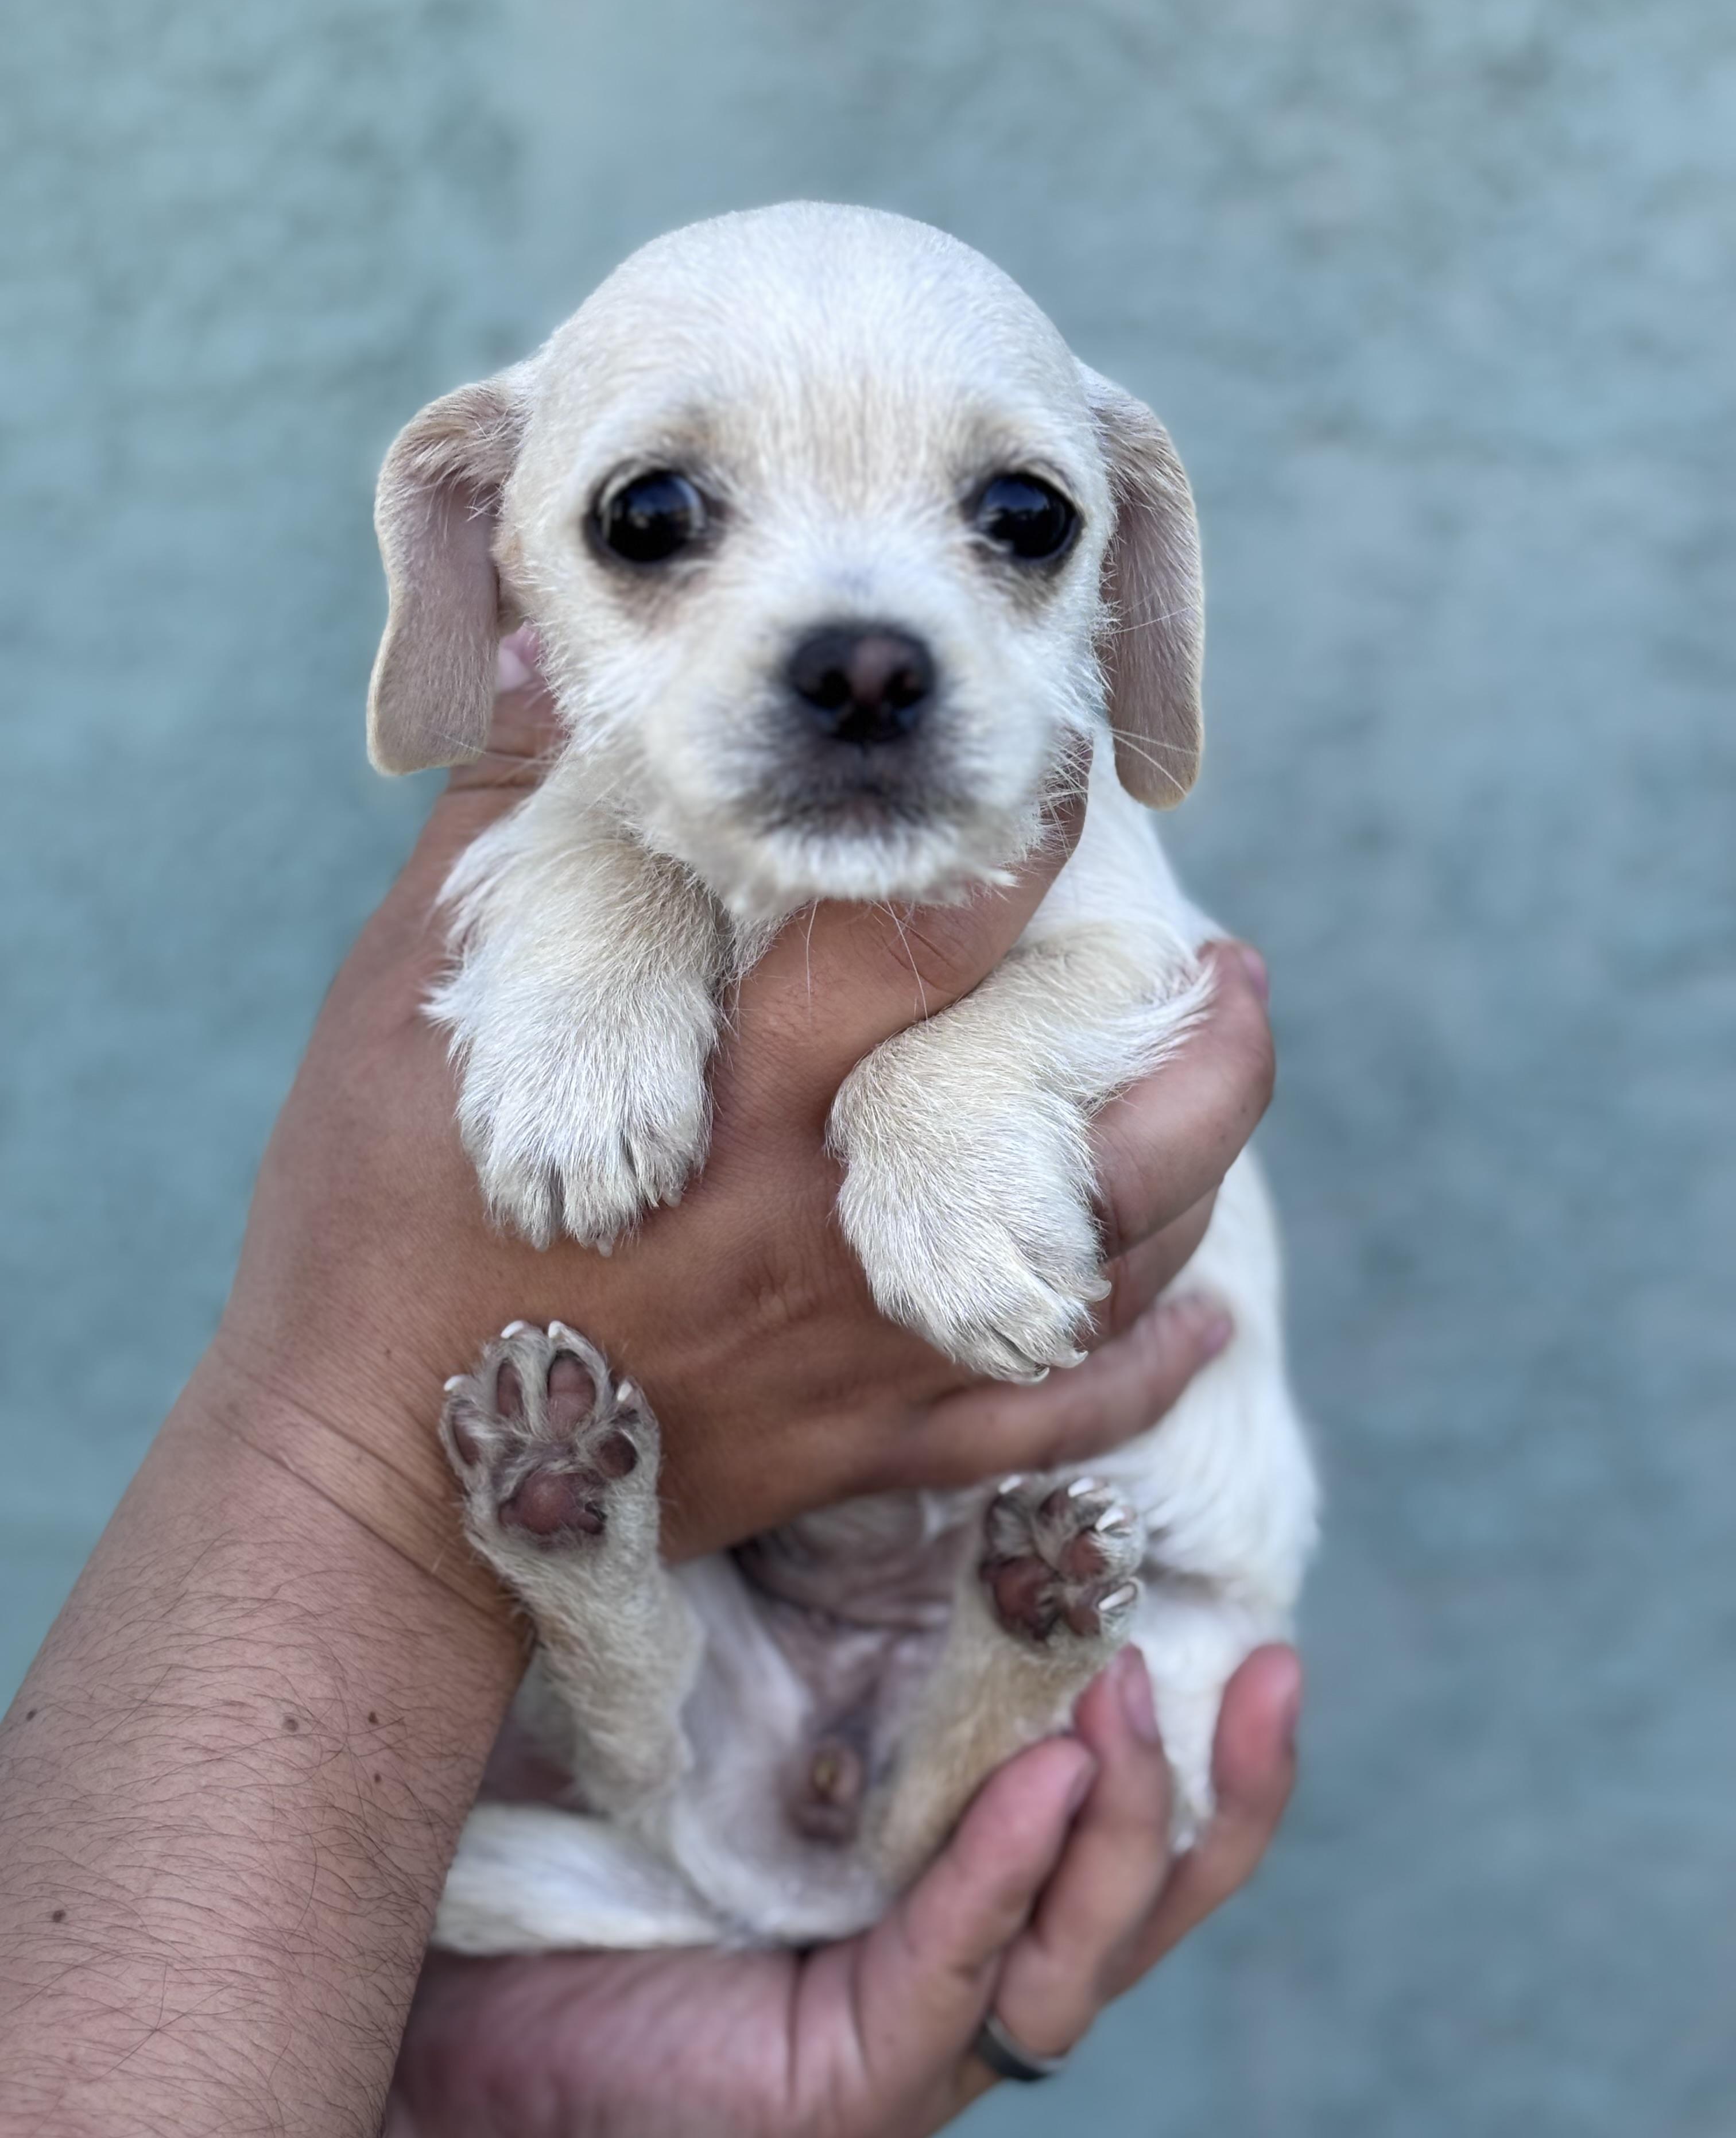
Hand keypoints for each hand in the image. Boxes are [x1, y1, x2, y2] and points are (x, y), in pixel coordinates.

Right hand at [213, 633, 1276, 1558]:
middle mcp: (833, 1227)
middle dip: (1176, 1033)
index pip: (916, 945)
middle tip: (1229, 960)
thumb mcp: (408, 1007)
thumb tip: (549, 655)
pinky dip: (1141, 1370)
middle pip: (1075, 1128)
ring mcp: (868, 1354)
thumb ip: (509, 832)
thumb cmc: (378, 1233)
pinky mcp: (866, 1449)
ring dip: (1193, 1172)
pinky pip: (1047, 1424)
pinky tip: (1203, 1320)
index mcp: (736, 1101)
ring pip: (1100, 1271)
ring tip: (1227, 1085)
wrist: (375, 1482)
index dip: (1016, 846)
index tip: (1071, 769)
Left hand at [365, 1645, 1300, 2137]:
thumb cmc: (573, 1828)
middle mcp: (959, 1959)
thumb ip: (819, 1618)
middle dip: (1222, 1790)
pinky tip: (1040, 1784)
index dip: (1213, 1740)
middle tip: (1266, 1666)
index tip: (1265, 1626)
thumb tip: (875, 1429)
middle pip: (1150, 1899)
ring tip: (1131, 1700)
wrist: (430, 1997)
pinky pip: (954, 1982)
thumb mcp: (725, 1700)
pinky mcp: (845, 2086)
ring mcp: (913, 2037)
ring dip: (1129, 1827)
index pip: (1123, 1818)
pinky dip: (1003, 1879)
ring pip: (1082, 1954)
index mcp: (953, 1874)